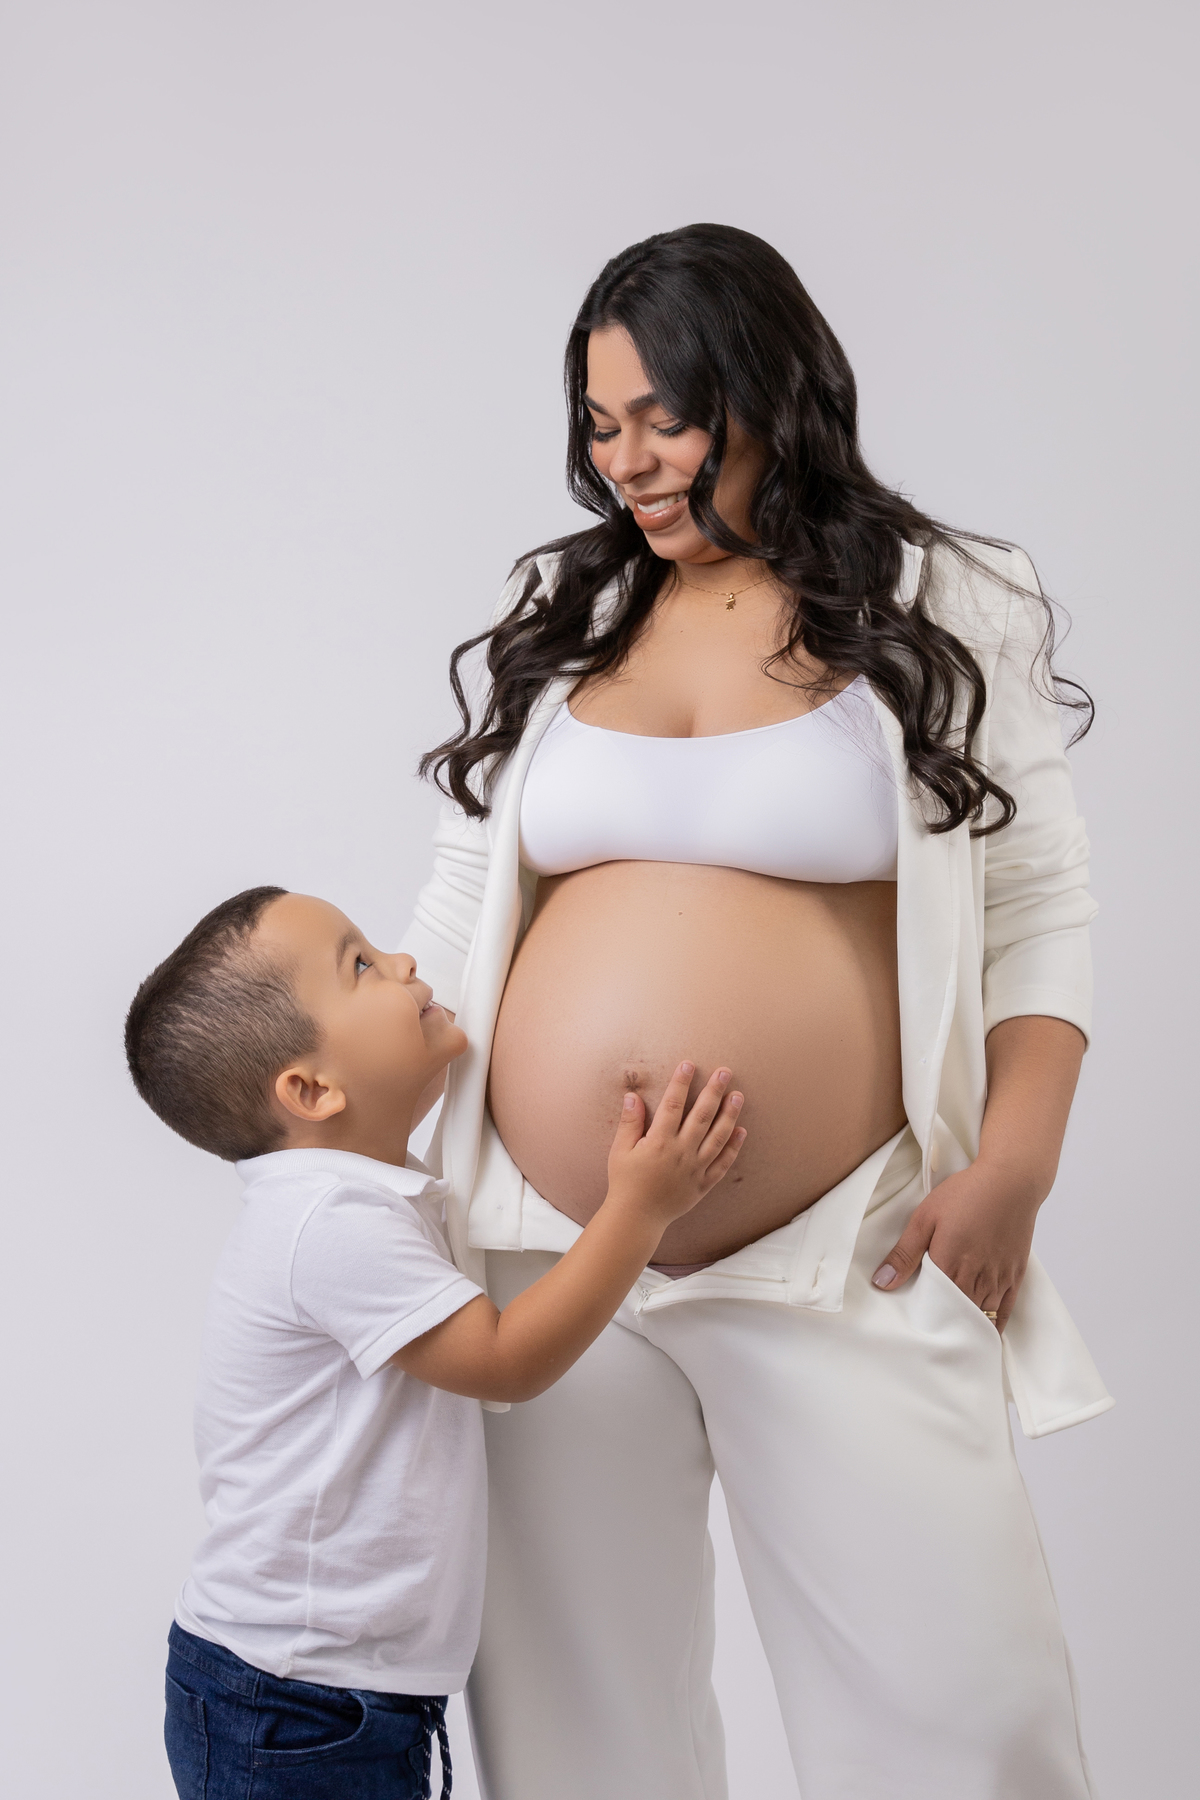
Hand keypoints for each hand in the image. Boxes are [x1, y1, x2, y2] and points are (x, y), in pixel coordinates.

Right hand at [607, 1062, 745, 1227]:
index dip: (681, 1083)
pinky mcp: (703, 1184)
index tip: (688, 1065)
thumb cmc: (625, 1182)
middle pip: (702, 1116)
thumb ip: (629, 1122)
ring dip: (729, 1115)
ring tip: (738, 1096)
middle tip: (725, 1072)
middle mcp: (681, 1152)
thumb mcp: (620, 1150)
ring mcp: (695, 1168)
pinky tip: (741, 1131)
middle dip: (714, 1091)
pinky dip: (734, 1147)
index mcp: (659, 1142)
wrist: (637, 1217)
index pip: (673, 1105)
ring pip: (718, 1137)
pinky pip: (723, 1163)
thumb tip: (632, 1095)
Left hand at [871, 1159, 1040, 1330]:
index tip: (913, 1323)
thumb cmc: (966, 1194)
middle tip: (931, 1334)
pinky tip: (983, 1333)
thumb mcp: (925, 1218)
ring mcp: (998, 1279)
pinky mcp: (1015, 1276)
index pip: (932, 1307)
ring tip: (953, 1337)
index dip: (923, 1317)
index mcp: (949, 1266)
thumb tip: (882, 1282)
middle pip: (956, 1316)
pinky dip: (993, 1325)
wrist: (1010, 1181)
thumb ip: (904, 1253)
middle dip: (944, 1326)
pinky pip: (1004, 1312)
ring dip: (967, 1328)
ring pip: (980, 1317)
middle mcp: (976, 1278)